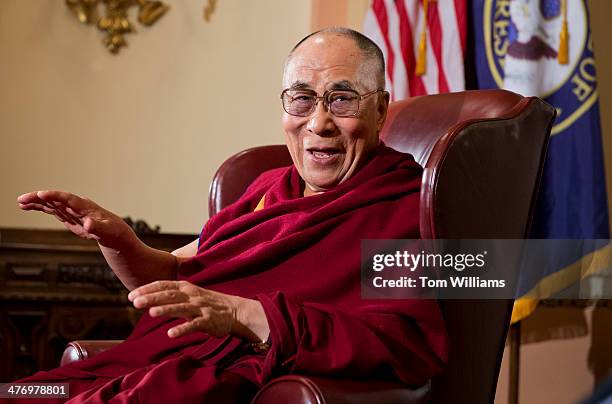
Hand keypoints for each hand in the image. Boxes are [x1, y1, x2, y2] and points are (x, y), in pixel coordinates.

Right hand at [17, 190, 131, 248]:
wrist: (115, 233)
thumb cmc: (114, 231)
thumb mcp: (108, 232)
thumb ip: (97, 227)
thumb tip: (88, 224)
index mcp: (86, 207)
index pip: (69, 198)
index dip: (55, 196)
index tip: (41, 194)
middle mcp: (77, 206)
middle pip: (56, 199)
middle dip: (40, 198)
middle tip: (23, 198)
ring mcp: (72, 210)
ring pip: (52, 203)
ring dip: (36, 202)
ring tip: (20, 202)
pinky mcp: (68, 216)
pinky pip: (51, 210)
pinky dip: (40, 208)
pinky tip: (27, 207)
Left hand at [128, 280, 268, 340]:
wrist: (236, 311)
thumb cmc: (209, 303)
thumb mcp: (191, 295)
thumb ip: (173, 296)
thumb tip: (149, 300)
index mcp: (187, 288)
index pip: (164, 285)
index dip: (147, 289)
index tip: (131, 295)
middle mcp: (192, 295)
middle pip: (170, 295)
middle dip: (152, 297)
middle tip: (134, 302)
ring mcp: (200, 308)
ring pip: (181, 307)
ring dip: (166, 309)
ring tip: (150, 313)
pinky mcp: (208, 321)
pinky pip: (194, 325)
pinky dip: (182, 329)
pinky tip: (170, 334)